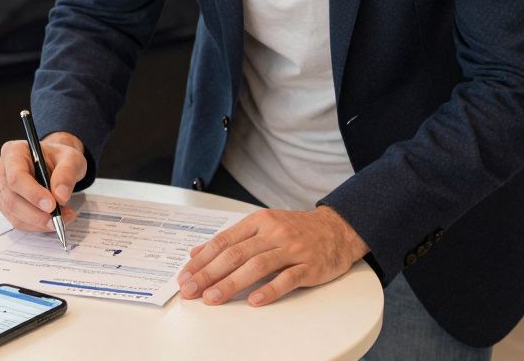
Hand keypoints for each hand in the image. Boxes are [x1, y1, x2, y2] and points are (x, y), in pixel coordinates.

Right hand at [0, 131, 86, 231]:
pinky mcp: (4, 205)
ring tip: (62, 218)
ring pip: (13, 213)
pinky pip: (17, 221)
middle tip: (58, 219)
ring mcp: (0, 189)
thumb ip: (67, 173)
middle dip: (36, 214)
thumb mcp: (71, 158)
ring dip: (38, 222)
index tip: (52, 205)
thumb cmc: (58, 158)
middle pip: (11, 198)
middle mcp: (1, 170)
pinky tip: (52, 220)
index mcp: (13, 152)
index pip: (16, 176)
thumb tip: (61, 196)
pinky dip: (36, 225)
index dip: (32, 193)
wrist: (54, 164)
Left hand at [176, 206, 368, 306]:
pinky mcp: (310, 265)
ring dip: (231, 283)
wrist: (338, 229)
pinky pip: (287, 278)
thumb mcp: (262, 226)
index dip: (202, 260)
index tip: (185, 276)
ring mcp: (292, 248)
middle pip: (235, 254)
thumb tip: (197, 253)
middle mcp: (273, 232)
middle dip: (209, 274)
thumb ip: (231, 239)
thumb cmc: (296, 230)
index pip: (223, 241)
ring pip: (257, 266)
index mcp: (258, 221)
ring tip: (212, 298)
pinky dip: (269, 290)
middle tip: (191, 290)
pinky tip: (253, 301)